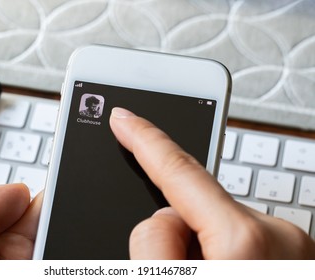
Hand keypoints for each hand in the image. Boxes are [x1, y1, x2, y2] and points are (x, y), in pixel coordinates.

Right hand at [109, 107, 314, 259]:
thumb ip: (153, 245)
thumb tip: (166, 219)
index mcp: (246, 243)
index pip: (180, 169)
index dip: (144, 139)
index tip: (124, 117)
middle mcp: (275, 235)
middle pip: (188, 207)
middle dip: (172, 238)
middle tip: (176, 267)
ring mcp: (286, 245)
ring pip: (207, 224)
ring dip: (194, 251)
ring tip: (205, 273)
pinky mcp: (286, 253)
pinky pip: (229, 236)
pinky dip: (215, 254)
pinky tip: (221, 269)